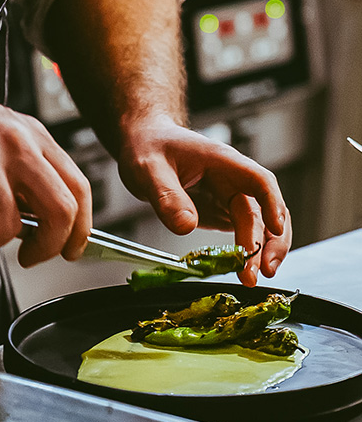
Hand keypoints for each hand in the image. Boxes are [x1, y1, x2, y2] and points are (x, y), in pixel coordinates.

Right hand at [0, 46, 91, 263]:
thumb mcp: (1, 135)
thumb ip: (27, 173)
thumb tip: (43, 224)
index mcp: (34, 136)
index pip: (79, 188)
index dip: (81, 228)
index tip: (72, 249)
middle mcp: (17, 146)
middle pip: (60, 212)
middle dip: (49, 247)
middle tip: (30, 257)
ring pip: (6, 229)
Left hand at [117, 117, 291, 286]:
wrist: (145, 143)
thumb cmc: (149, 147)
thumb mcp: (148, 169)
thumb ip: (167, 196)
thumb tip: (186, 227)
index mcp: (222, 162)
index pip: (258, 180)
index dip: (272, 204)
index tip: (275, 229)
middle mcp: (232, 180)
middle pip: (262, 211)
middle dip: (266, 242)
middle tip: (261, 272)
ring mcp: (228, 197)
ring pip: (256, 225)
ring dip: (258, 252)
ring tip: (250, 278)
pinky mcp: (220, 212)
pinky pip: (240, 232)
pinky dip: (243, 252)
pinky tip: (239, 271)